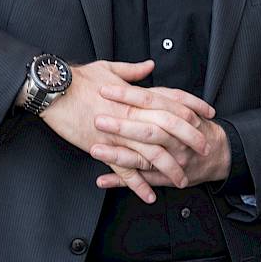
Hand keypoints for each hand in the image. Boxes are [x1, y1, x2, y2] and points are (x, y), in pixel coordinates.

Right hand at [37, 60, 214, 202]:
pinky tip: (149, 195)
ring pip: (151, 153)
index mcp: (135, 94)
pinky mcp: (102, 147)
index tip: (207, 114)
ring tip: (182, 179)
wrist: (53, 90)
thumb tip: (149, 66)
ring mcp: (118, 132)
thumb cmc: (78, 78)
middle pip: (169, 126)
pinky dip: (138, 185)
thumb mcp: (107, 68)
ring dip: (169, 168)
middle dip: (190, 139)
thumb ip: (132, 71)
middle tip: (205, 149)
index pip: (171, 100)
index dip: (192, 106)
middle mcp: (131, 113)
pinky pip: (124, 170)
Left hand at [91, 84, 230, 191]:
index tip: (104, 89)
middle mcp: (175, 137)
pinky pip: (141, 181)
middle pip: (148, 129)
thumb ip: (161, 89)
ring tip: (95, 150)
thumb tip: (145, 66)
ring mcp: (170, 159)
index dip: (127, 94)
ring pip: (144, 157)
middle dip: (122, 125)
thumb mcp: (184, 103)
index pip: (150, 100)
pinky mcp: (164, 177)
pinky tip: (102, 179)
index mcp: (178, 114)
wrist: (218, 153)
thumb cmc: (197, 126)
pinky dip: (122, 181)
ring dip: (118, 155)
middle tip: (98, 119)